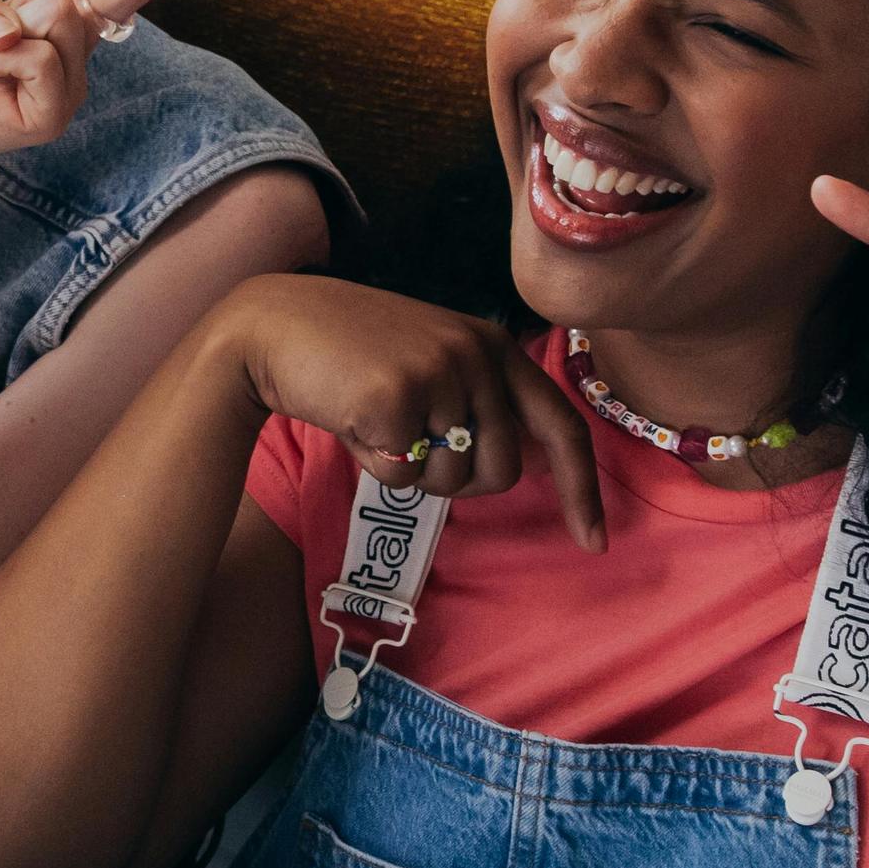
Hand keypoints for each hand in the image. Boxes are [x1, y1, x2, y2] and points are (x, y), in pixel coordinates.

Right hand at [226, 275, 602, 547]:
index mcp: (494, 346)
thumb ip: (481, 402)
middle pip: (501, 472)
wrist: (274, 327)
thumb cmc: (350, 355)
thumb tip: (528, 464)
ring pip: (451, 481)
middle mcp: (477, 355)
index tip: (594, 541)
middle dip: (455, 479)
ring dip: (411, 472)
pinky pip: (402, 477)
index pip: (561, 424)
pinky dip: (374, 464)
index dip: (582, 488)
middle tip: (408, 441)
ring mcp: (440, 374)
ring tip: (376, 419)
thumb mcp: (433, 361)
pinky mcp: (399, 399)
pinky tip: (351, 419)